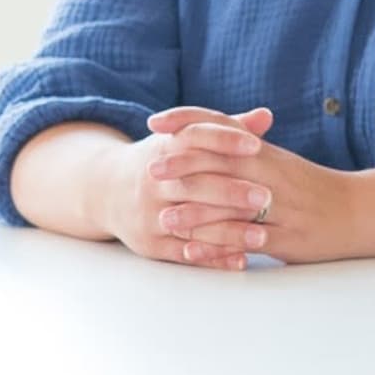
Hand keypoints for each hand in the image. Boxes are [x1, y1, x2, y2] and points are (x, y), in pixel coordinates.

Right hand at [103, 102, 273, 269]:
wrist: (106, 190)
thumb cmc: (163, 163)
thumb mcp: (182, 140)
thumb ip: (225, 129)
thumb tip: (266, 116)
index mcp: (163, 149)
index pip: (193, 137)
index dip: (224, 140)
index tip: (256, 145)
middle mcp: (152, 181)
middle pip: (194, 185)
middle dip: (231, 191)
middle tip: (267, 196)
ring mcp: (149, 214)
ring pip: (191, 224)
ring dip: (228, 232)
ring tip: (262, 235)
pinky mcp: (150, 243)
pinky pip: (184, 253)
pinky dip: (213, 258)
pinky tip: (241, 259)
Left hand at [117, 106, 363, 272]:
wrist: (362, 211)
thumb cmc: (315, 188)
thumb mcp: (281, 161)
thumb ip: (245, 146)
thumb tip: (209, 130)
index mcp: (267, 153)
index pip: (221, 127)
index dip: (187, 121)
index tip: (155, 121)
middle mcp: (271, 175)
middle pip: (223, 163)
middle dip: (184, 165)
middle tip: (150, 169)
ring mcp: (280, 208)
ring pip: (232, 207)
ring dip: (195, 213)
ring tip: (164, 217)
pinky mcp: (286, 238)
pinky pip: (247, 242)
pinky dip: (217, 247)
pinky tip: (193, 252)